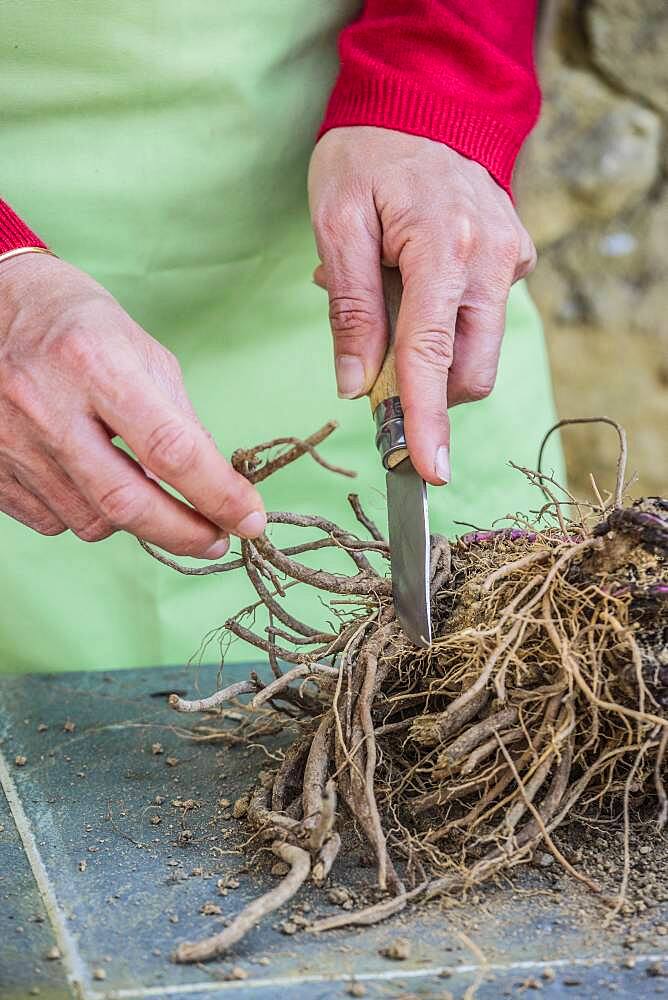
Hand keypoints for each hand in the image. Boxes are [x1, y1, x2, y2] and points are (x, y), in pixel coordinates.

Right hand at [0, 254, 264, 554]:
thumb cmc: (77, 325)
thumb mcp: (140, 350)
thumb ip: (179, 418)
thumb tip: (214, 484)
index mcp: (93, 362)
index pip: (170, 448)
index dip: (217, 494)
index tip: (249, 519)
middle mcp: (45, 405)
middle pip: (126, 501)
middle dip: (183, 533)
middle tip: (216, 540)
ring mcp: (10, 442)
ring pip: (91, 520)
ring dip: (135, 522)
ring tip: (146, 492)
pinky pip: (54, 521)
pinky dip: (89, 515)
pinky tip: (95, 484)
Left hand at [308, 127, 535, 484]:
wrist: (420, 101)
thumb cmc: (366, 157)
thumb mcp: (335, 224)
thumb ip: (350, 309)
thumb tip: (355, 387)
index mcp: (444, 245)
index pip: (431, 354)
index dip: (425, 417)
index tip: (426, 470)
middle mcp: (491, 257)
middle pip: (470, 368)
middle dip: (427, 390)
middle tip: (373, 369)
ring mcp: (510, 258)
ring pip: (479, 350)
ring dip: (432, 356)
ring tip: (389, 304)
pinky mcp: (514, 259)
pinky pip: (481, 318)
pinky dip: (444, 322)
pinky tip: (413, 284)